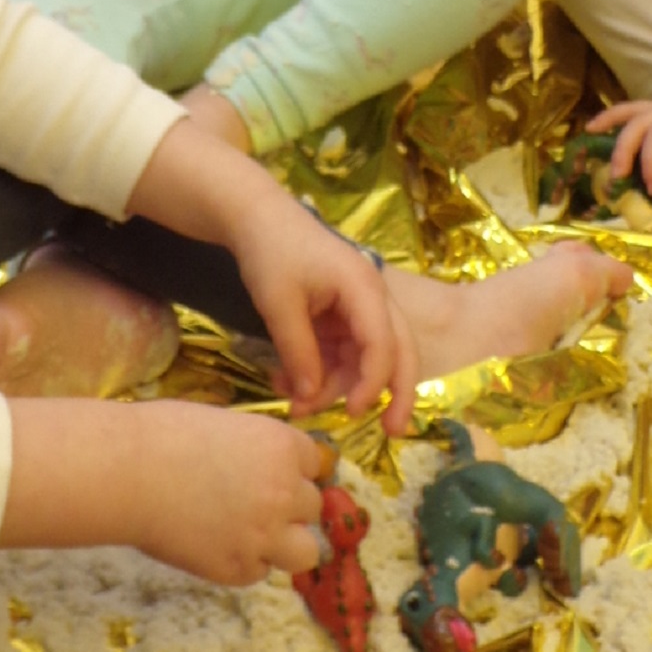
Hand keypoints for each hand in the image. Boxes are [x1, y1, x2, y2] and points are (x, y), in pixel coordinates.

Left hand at [126, 121, 416, 428]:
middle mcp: (371, 298)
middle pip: (398, 351)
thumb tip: (311, 398)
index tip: (353, 413)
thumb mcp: (279, 306)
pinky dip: (321, 371)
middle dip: (394, 394)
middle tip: (391, 434)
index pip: (383, 344)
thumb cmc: (269, 252)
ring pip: (364, 358)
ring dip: (337, 386)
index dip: (372, 383)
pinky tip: (290, 386)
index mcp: (364, 289)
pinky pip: (341, 351)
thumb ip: (298, 353)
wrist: (254, 216)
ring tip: (296, 406)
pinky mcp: (339, 314)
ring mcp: (356, 306)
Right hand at [130, 400, 327, 584]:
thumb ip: (256, 449)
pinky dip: (243, 562)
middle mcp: (284, 492)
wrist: (124, 473)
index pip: (315, 464)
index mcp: (282, 448)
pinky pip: (259, 572)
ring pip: (306, 551)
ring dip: (285, 544)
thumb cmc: (162, 436)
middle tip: (249, 502)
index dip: (291, 470)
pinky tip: (212, 544)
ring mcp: (264, 535)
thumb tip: (265, 468)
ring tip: (251, 536)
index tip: (268, 473)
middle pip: (312, 506)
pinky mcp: (238, 568)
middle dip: (287, 506)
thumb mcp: (224, 425)